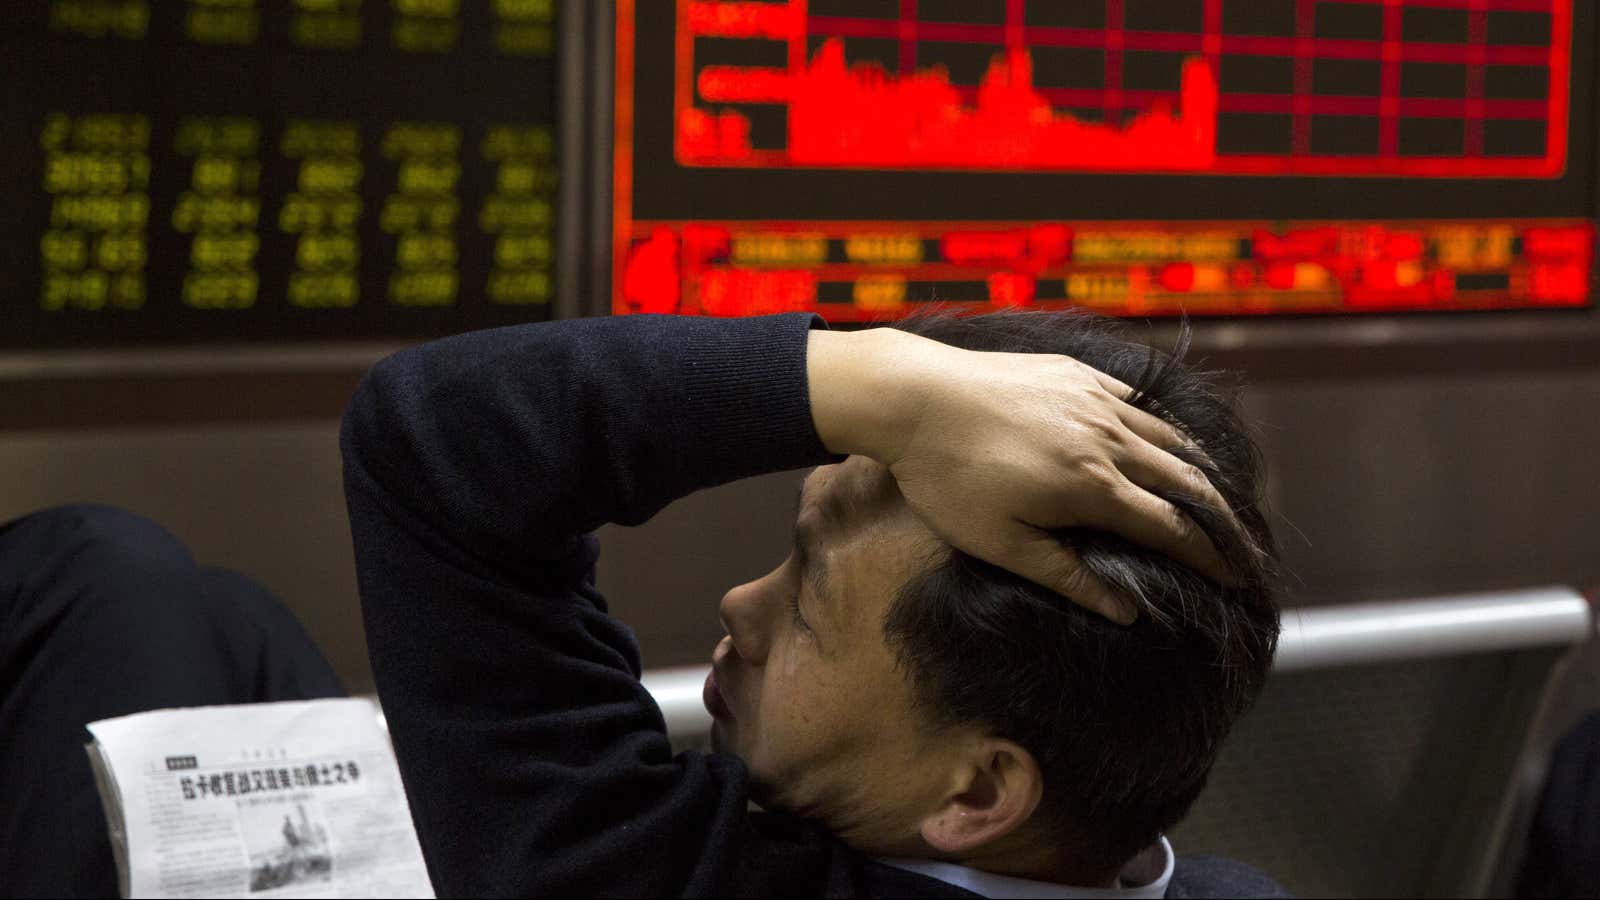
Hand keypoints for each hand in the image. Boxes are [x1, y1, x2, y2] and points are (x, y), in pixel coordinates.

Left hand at [808, 328, 1232, 623]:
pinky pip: (1139, 401)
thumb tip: (1126, 612)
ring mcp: (1095, 399)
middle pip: (1186, 481)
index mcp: (1093, 487)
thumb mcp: (1001, 543)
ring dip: (1200, 470)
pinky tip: (1169, 438)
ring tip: (1219, 497)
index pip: (1171, 527)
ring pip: (1169, 437)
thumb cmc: (948, 478)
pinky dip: (1165, 426)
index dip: (1208, 556)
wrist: (914, 396)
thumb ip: (1067, 577)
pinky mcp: (1076, 373)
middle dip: (1221, 517)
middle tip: (1245, 545)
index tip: (1236, 577)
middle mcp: (1108, 438)